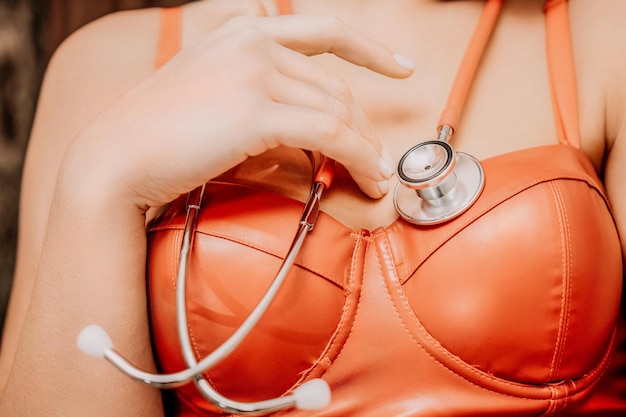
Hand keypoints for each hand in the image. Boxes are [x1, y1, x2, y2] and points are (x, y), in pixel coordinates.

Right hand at [66, 11, 414, 209]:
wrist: (116, 158)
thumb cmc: (161, 135)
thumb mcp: (213, 92)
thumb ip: (258, 88)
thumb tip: (313, 117)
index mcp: (245, 31)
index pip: (325, 30)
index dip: (371, 48)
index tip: (402, 66)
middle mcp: (254, 42)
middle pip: (336, 86)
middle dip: (363, 128)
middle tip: (377, 161)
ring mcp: (255, 73)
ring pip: (338, 111)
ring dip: (366, 149)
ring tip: (376, 179)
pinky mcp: (256, 111)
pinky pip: (330, 133)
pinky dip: (359, 158)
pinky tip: (368, 178)